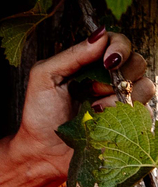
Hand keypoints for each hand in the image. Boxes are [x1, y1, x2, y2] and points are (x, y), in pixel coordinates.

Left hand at [10, 26, 156, 186]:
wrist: (43, 152)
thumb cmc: (40, 113)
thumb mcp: (45, 76)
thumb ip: (73, 55)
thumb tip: (101, 35)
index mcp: (91, 64)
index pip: (118, 43)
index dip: (120, 47)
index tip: (108, 61)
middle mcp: (111, 81)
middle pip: (138, 62)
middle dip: (121, 73)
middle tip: (94, 88)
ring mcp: (123, 104)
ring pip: (146, 87)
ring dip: (119, 97)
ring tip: (94, 109)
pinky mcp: (130, 127)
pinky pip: (144, 114)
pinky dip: (123, 116)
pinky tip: (102, 122)